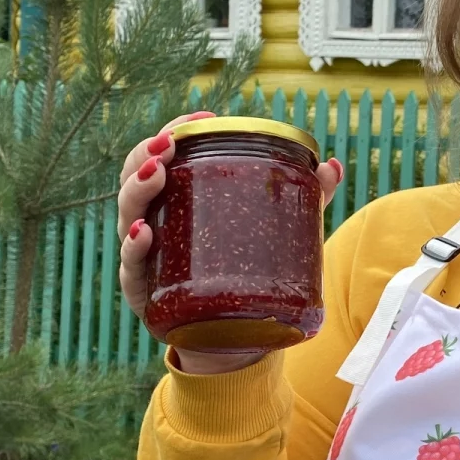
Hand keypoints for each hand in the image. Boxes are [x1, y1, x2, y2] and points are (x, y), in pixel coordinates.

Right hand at [117, 113, 342, 373]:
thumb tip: (332, 166)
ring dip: (137, 191)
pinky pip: (132, 271)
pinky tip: (146, 234)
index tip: (201, 117)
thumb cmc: (249, 274)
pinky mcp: (146, 297)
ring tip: (156, 173)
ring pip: (127, 218)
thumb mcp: (278, 233)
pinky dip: (135, 250)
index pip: (164, 155)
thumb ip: (304, 200)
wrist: (237, 342)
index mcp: (179, 200)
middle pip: (135, 179)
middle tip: (169, 145)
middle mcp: (154, 224)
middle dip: (146, 155)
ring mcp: (146, 260)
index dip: (175, 130)